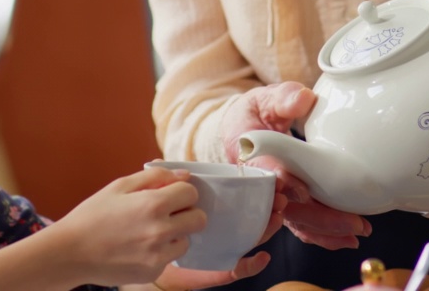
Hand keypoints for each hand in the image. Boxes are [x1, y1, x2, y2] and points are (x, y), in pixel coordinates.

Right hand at [55, 166, 204, 286]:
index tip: (170, 195)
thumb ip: (155, 176)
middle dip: (187, 213)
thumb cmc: (93, 215)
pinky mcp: (152, 272)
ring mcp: (157, 255)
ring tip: (149, 232)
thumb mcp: (120, 186)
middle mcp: (160, 231)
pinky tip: (139, 247)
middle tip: (168, 213)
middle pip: (199, 219)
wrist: (70, 252)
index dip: (182, 191)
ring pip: (186, 241)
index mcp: (153, 204)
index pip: (191, 193)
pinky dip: (160, 252)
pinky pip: (169, 258)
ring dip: (175, 234)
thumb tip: (184, 175)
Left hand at [134, 174, 287, 290]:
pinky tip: (262, 257)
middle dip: (271, 205)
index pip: (243, 197)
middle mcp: (225, 228)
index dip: (260, 187)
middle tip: (280, 196)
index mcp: (217, 210)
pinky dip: (253, 265)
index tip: (272, 178)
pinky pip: (240, 268)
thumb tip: (157, 161)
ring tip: (276, 217)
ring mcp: (225, 247)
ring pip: (253, 238)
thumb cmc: (160, 229)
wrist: (148, 259)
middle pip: (255, 215)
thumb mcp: (163, 203)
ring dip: (268, 228)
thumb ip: (163, 182)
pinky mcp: (221, 268)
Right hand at [219, 83, 370, 249]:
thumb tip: (302, 99)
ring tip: (357, 231)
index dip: (283, 183)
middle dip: (316, 218)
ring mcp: (272, 197)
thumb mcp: (266, 98)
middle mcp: (257, 182)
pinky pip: (302, 225)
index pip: (263, 172)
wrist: (247, 127)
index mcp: (247, 153)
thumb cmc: (258, 112)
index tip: (303, 190)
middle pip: (283, 208)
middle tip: (351, 221)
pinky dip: (323, 235)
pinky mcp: (286, 205)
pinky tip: (347, 237)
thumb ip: (284, 97)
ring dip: (325, 230)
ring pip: (296, 222)